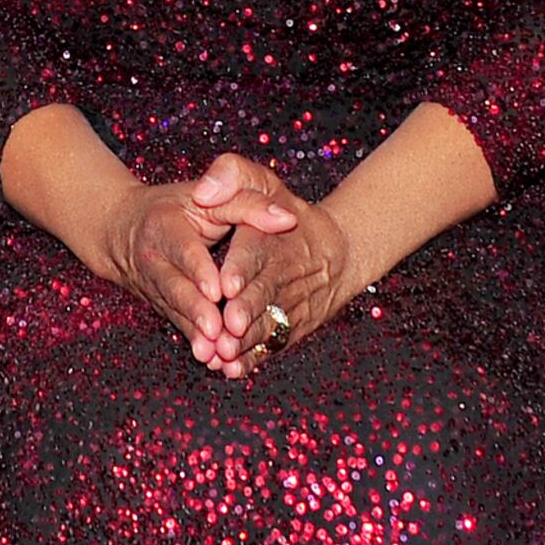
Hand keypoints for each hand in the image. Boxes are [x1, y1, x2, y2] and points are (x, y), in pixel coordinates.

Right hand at [91, 168, 285, 364]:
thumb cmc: (179, 207)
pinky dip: (195, 342)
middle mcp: (156, 260)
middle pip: (177, 288)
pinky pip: (179, 326)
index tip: (217, 291)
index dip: (199, 271)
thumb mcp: (210, 198)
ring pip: (177, 313)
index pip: (185, 250)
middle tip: (216, 330)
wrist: (122, 230)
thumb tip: (287, 219)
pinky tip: (212, 361)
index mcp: (166, 227)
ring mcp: (156, 287)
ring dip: (195, 334)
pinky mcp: (162, 306)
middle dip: (197, 311)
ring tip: (212, 354)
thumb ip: (249, 204)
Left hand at [195, 159, 369, 373]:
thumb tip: (205, 190)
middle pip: (264, 293)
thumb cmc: (287, 211)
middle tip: (228, 324)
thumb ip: (232, 174)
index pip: (256, 251)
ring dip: (247, 341)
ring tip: (225, 354)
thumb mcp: (262, 181)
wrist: (339, 251)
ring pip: (268, 324)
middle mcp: (283, 273)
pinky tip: (234, 370)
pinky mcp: (291, 328)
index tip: (224, 283)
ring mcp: (289, 303)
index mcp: (271, 237)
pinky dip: (254, 358)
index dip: (241, 268)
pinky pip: (272, 344)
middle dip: (245, 310)